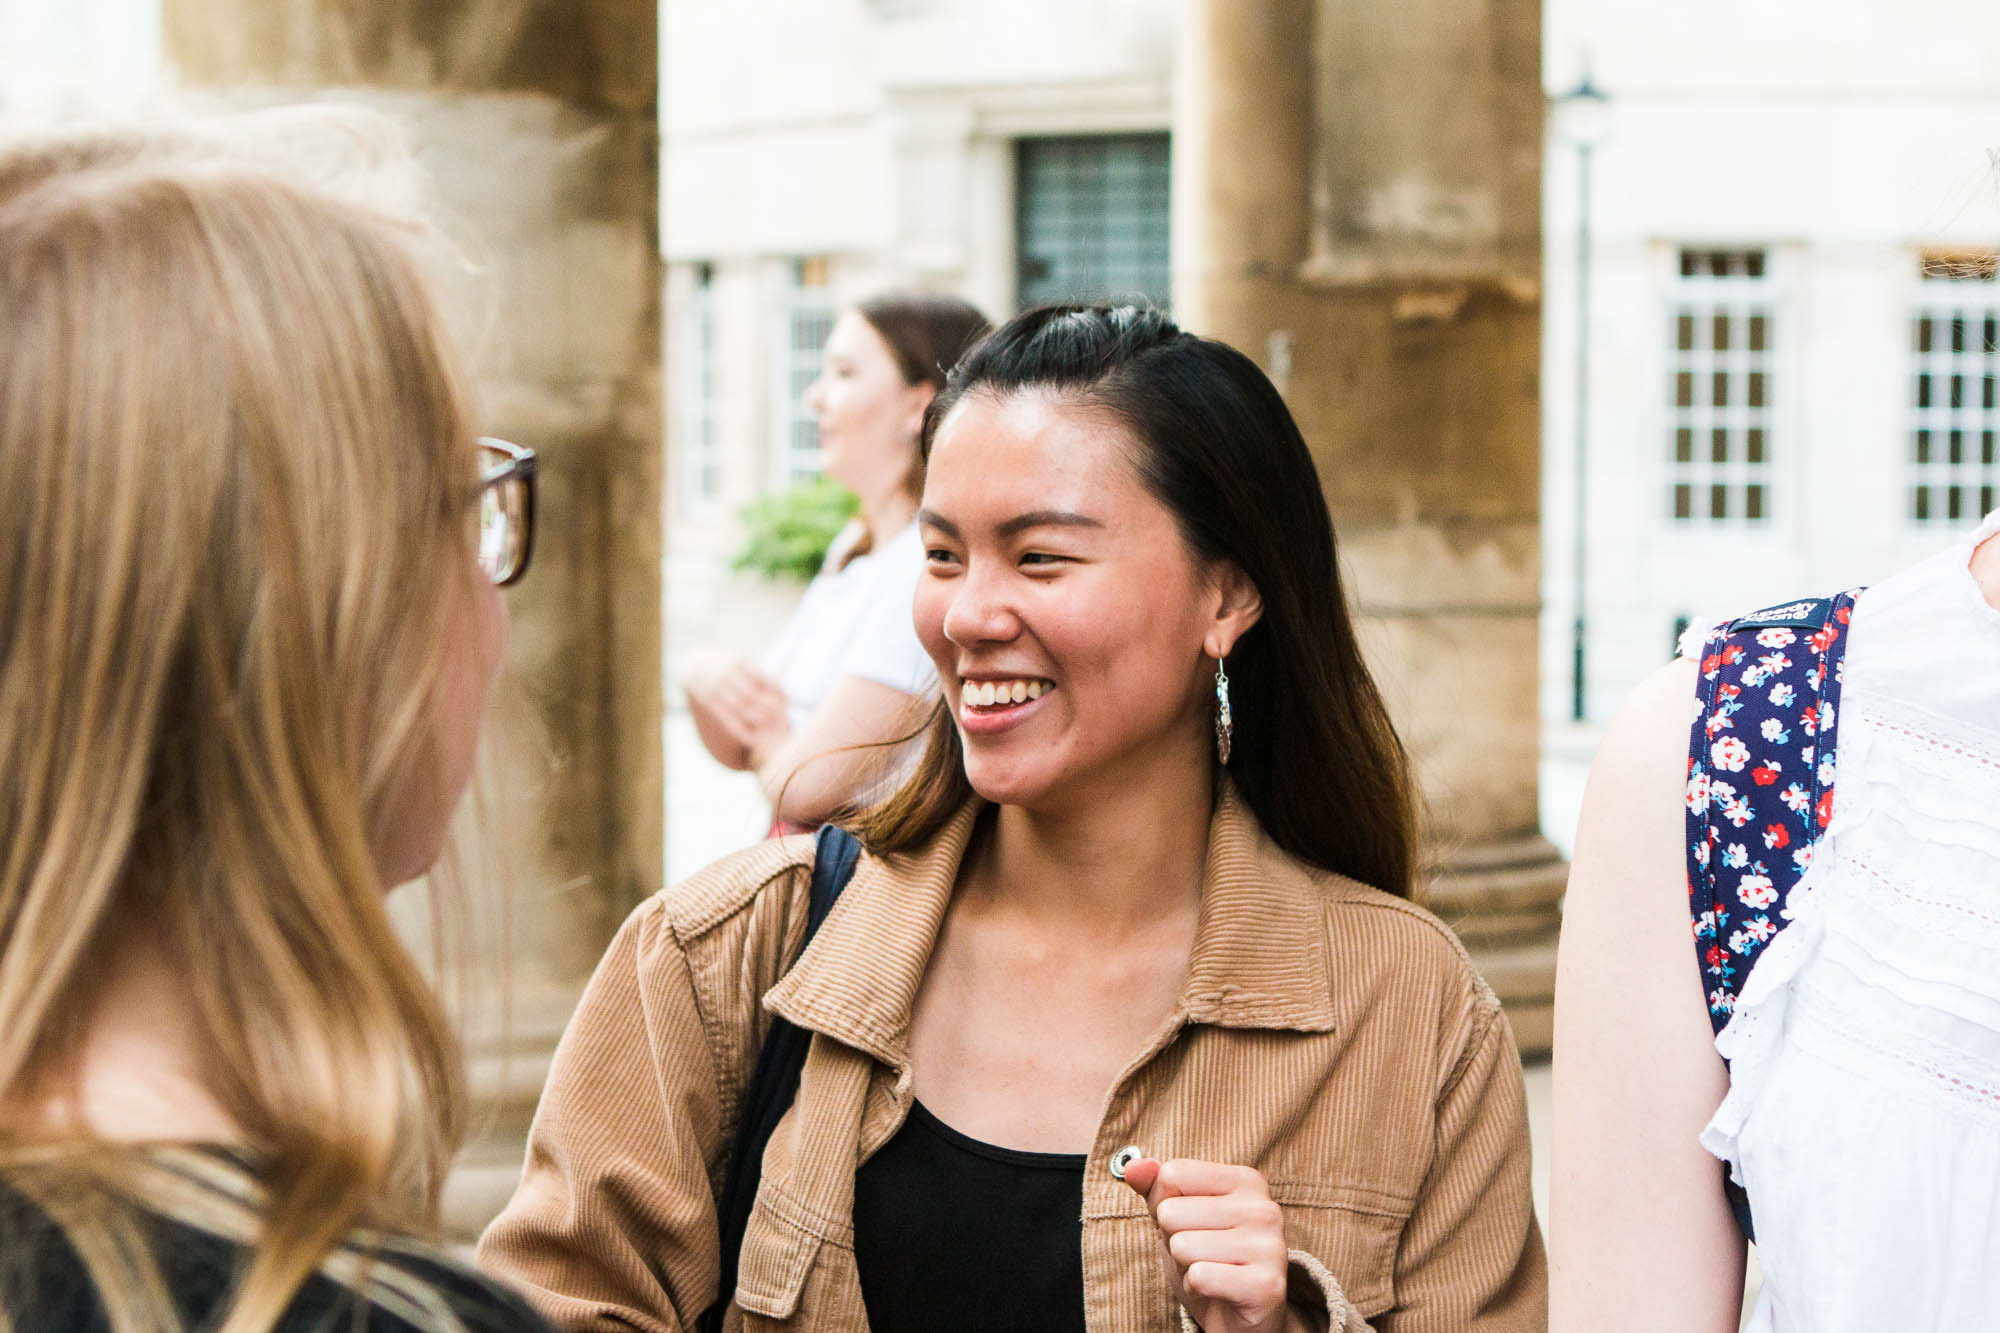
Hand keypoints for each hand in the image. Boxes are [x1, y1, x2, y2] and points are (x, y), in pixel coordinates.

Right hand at [682, 646, 788, 749]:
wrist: (694, 665)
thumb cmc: (728, 665)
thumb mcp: (741, 661)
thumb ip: (759, 674)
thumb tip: (783, 688)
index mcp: (738, 662)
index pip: (761, 678)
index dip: (777, 690)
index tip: (789, 700)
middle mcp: (726, 675)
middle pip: (752, 695)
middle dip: (770, 707)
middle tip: (784, 717)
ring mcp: (716, 690)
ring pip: (740, 708)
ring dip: (759, 720)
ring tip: (774, 729)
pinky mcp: (710, 704)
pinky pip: (726, 720)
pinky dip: (740, 731)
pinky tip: (753, 740)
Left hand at [1121, 1157, 1304, 1332]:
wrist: (1239, 1316)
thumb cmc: (1206, 1258)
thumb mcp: (1176, 1216)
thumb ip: (1154, 1187)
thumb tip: (1134, 1167)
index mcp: (1247, 1181)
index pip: (1173, 1174)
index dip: (1165, 1205)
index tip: (1191, 1224)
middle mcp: (1265, 1208)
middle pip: (1171, 1212)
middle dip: (1174, 1240)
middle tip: (1201, 1255)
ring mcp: (1270, 1246)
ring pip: (1182, 1246)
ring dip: (1185, 1266)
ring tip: (1210, 1270)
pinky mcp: (1266, 1285)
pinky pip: (1199, 1277)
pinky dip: (1196, 1288)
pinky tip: (1216, 1290)